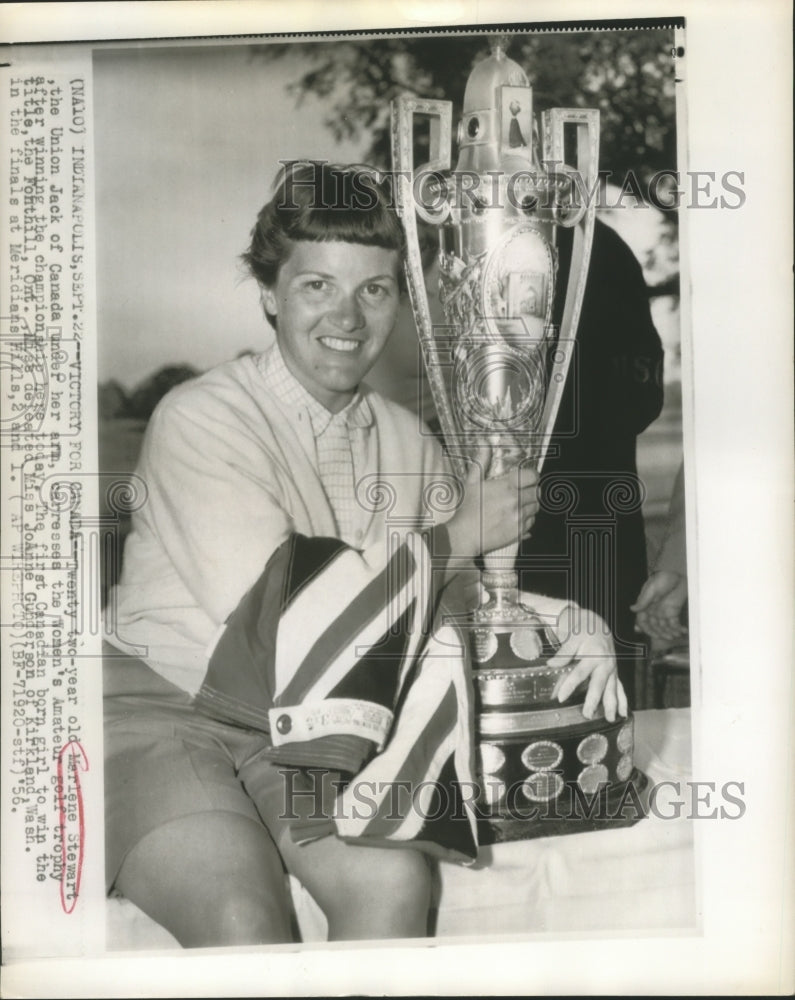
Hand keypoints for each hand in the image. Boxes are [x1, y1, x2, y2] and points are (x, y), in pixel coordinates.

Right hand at [444, 456, 538, 559]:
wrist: (465, 535)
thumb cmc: (467, 508)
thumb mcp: (472, 482)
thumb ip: (481, 461)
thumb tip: (484, 442)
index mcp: (507, 487)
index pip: (533, 476)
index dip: (531, 476)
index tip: (528, 477)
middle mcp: (516, 501)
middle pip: (537, 492)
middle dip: (531, 490)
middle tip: (522, 491)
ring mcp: (519, 517)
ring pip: (535, 507)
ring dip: (530, 504)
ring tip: (518, 504)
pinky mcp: (519, 532)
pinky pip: (532, 522)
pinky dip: (527, 518)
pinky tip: (516, 517)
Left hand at [547, 606, 627, 722]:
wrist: (598, 626)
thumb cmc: (583, 632)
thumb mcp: (572, 638)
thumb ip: (563, 653)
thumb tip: (551, 665)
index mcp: (594, 655)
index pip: (579, 673)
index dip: (569, 686)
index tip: (560, 698)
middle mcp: (605, 664)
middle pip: (599, 685)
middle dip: (594, 701)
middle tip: (587, 715)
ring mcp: (612, 670)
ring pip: (612, 689)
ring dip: (611, 705)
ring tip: (609, 719)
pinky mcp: (614, 674)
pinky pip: (620, 688)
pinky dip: (623, 701)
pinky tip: (623, 714)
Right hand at [630, 571, 687, 646]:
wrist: (678, 576)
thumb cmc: (663, 578)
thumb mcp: (652, 588)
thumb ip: (643, 600)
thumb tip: (632, 609)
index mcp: (645, 605)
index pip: (642, 621)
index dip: (646, 629)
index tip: (654, 634)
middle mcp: (653, 611)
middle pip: (654, 627)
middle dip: (660, 633)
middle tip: (668, 637)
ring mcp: (663, 612)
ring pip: (664, 627)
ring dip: (669, 633)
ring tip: (676, 635)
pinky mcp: (673, 612)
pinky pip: (674, 623)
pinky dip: (678, 629)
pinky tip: (682, 631)